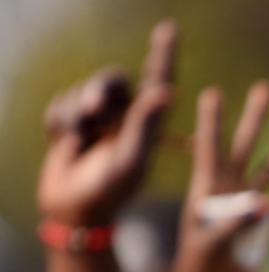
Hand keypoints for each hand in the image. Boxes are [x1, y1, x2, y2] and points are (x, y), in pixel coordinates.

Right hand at [36, 20, 175, 226]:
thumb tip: (168, 90)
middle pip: (112, 80)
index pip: (158, 81)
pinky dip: (60, 122)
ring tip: (80, 139)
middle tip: (94, 107)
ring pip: (83, 91)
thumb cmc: (110, 189)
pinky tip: (67, 143)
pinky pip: (61, 104)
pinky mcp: (71, 121)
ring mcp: (97, 118)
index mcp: (149, 123)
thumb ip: (145, 123)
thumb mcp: (131, 159)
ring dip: (77, 113)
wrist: (74, 208)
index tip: (170, 28)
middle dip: (99, 90)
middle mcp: (125, 116)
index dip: (162, 54)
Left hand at [158, 82, 268, 271]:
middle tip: (266, 89)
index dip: (213, 122)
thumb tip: (265, 203)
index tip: (214, 94)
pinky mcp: (267, 223)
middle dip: (256, 118)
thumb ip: (236, 222)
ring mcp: (251, 204)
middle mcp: (229, 189)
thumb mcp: (210, 244)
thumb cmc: (198, 268)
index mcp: (205, 189)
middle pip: (245, 146)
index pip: (209, 147)